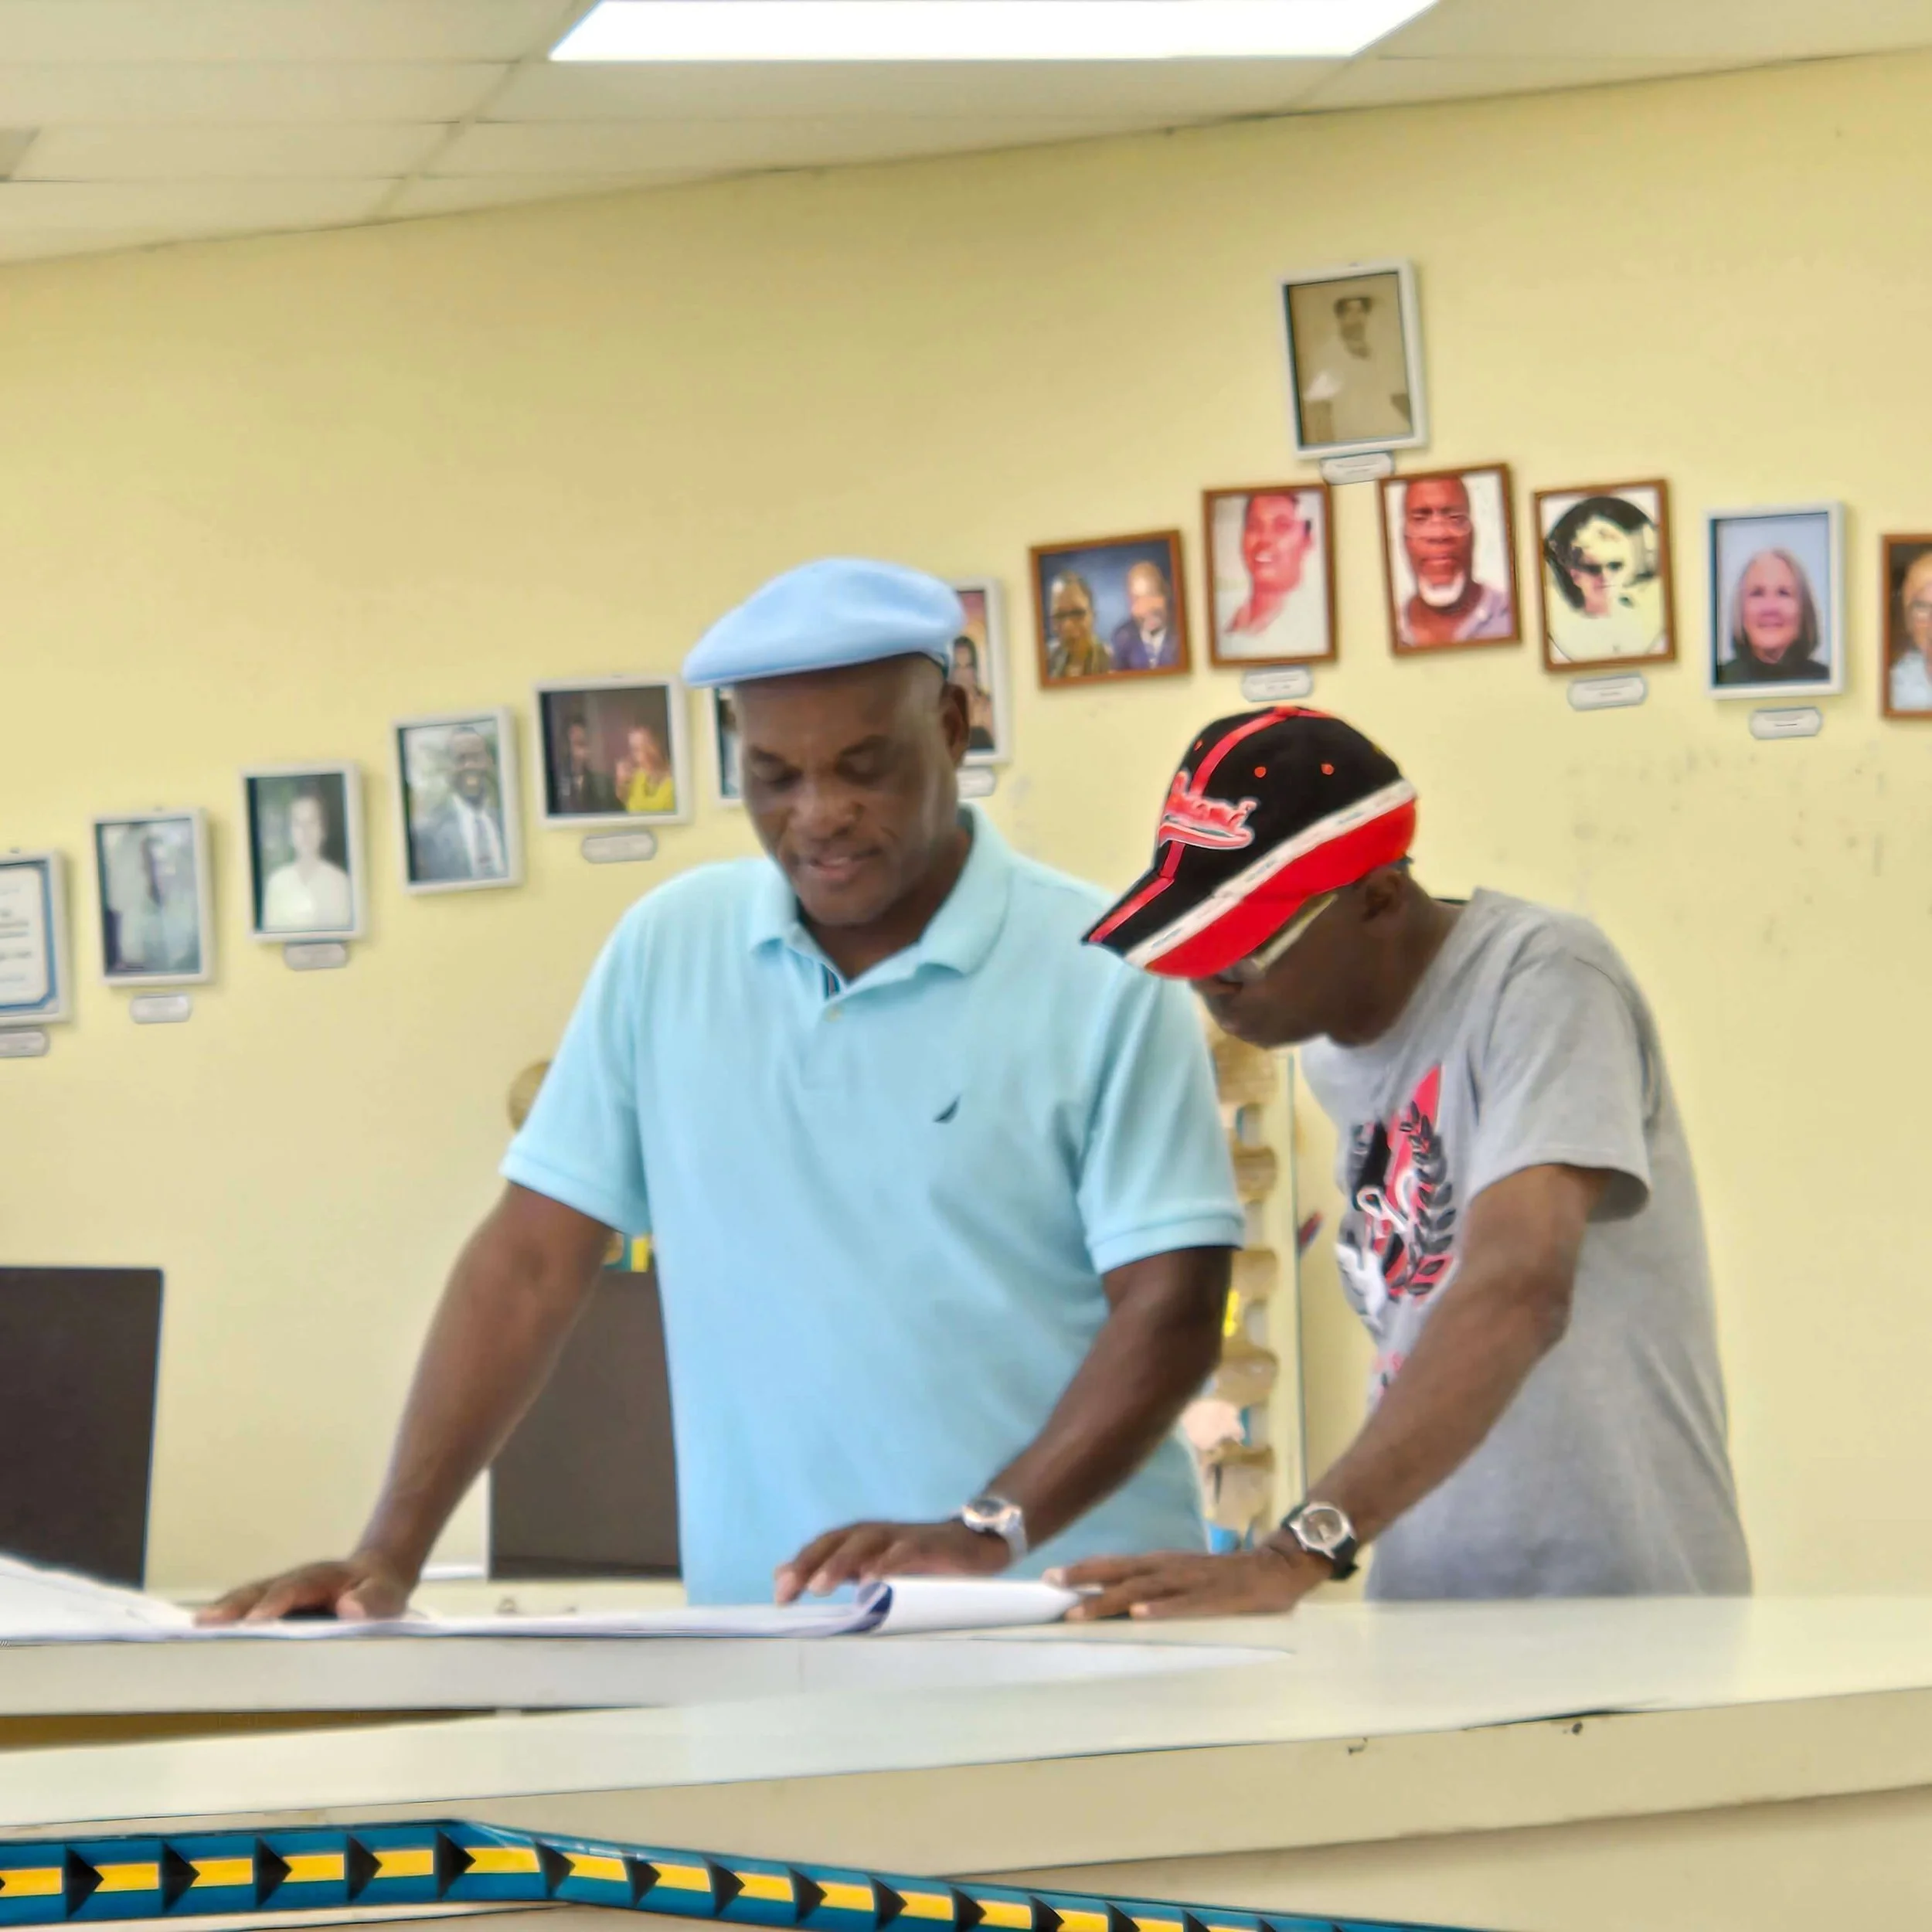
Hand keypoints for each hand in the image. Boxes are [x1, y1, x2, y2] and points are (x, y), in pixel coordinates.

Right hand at [193, 1549, 413, 1625]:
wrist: (378, 1576)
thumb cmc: (379, 1589)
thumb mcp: (388, 1593)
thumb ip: (374, 1599)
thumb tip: (350, 1609)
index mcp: (323, 1578)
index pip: (296, 1588)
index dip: (275, 1603)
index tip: (254, 1621)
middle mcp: (296, 1581)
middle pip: (261, 1590)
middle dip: (234, 1605)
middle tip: (205, 1623)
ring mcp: (282, 1592)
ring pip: (248, 1598)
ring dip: (223, 1612)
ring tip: (195, 1631)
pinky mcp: (275, 1606)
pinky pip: (248, 1609)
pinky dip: (227, 1620)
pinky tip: (206, 1638)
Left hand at [775, 1518, 1007, 1604]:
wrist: (973, 1546)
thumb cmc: (919, 1562)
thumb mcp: (874, 1567)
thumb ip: (835, 1571)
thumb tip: (784, 1576)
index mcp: (862, 1539)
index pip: (823, 1546)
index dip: (800, 1565)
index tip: (780, 1596)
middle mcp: (877, 1533)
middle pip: (838, 1540)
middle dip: (812, 1562)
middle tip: (792, 1589)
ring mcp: (902, 1537)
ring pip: (865, 1542)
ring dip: (840, 1562)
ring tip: (821, 1586)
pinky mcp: (928, 1545)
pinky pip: (905, 1552)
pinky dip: (887, 1563)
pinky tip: (873, 1580)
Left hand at [1051, 1539, 1326, 1621]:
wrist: (1276, 1568)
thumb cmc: (1227, 1578)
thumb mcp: (1186, 1577)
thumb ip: (1159, 1585)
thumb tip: (1123, 1600)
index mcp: (1163, 1564)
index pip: (1116, 1564)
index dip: (1084, 1569)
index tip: (1051, 1576)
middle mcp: (1170, 1568)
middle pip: (1120, 1571)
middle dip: (1084, 1579)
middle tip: (1051, 1586)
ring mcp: (1191, 1582)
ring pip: (1143, 1589)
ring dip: (1109, 1600)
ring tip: (1079, 1612)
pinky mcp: (1214, 1598)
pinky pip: (1183, 1605)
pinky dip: (1160, 1609)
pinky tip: (1139, 1617)